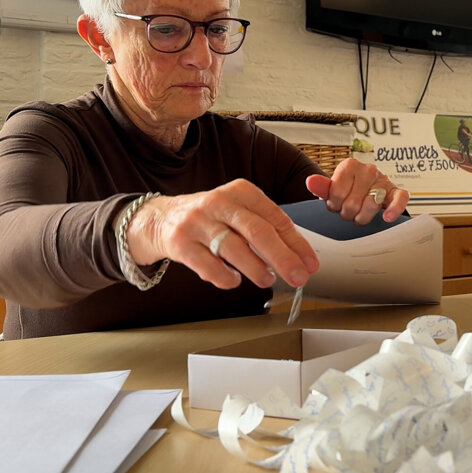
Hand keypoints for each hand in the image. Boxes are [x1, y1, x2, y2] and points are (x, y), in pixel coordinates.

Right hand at [124, 179, 319, 290]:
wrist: (160, 218)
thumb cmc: (211, 218)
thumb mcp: (239, 212)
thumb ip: (267, 230)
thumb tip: (301, 258)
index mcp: (241, 192)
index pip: (276, 218)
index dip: (297, 243)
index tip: (310, 263)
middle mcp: (219, 203)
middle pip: (258, 231)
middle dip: (283, 257)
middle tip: (299, 277)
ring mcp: (198, 222)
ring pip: (234, 248)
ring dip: (256, 268)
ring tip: (268, 280)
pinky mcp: (179, 242)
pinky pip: (207, 265)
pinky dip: (224, 276)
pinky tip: (233, 280)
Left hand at [305, 157, 408, 223]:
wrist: (367, 191)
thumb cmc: (349, 191)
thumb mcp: (332, 189)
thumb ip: (322, 186)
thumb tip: (310, 182)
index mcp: (349, 165)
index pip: (336, 193)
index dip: (334, 205)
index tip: (336, 204)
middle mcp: (367, 169)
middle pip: (353, 203)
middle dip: (348, 212)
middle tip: (348, 210)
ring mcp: (383, 180)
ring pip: (371, 205)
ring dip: (364, 216)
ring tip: (360, 212)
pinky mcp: (396, 191)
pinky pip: (399, 199)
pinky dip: (393, 209)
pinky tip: (387, 216)